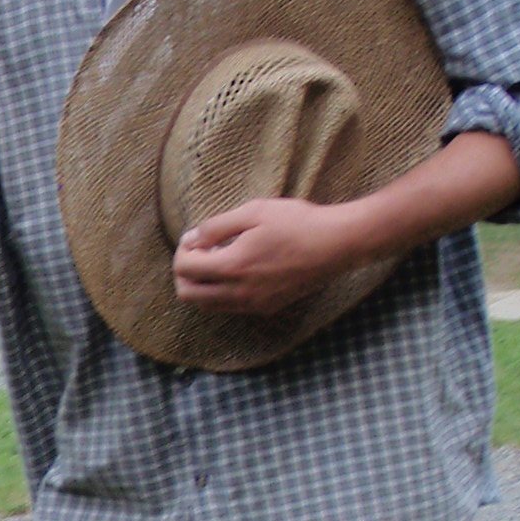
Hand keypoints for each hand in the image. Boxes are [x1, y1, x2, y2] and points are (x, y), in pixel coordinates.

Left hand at [171, 198, 364, 313]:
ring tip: (216, 260)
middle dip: (184, 273)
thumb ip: (216, 227)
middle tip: (197, 252)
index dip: (182, 251)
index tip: (194, 237)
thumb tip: (192, 239)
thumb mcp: (253, 212)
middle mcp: (239, 292)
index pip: (184, 270)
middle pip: (188, 295)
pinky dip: (220, 292)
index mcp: (233, 267)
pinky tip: (236, 271)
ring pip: (207, 305)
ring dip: (201, 285)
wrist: (336, 244)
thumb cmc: (297, 223)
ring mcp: (253, 305)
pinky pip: (229, 307)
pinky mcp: (266, 308)